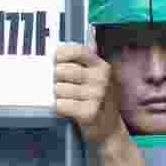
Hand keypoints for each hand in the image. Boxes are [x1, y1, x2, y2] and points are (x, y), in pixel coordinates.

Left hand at [53, 29, 124, 147]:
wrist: (110, 132)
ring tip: (65, 101)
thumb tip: (83, 33)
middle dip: (56, 80)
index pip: (76, 50)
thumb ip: (87, 60)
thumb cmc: (98, 103)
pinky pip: (60, 105)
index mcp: (102, 66)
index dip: (60, 55)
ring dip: (56, 96)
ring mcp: (96, 95)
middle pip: (62, 71)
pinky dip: (58, 107)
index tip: (55, 62)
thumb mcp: (98, 78)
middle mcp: (101, 78)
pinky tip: (64, 110)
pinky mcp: (88, 112)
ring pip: (58, 89)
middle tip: (61, 88)